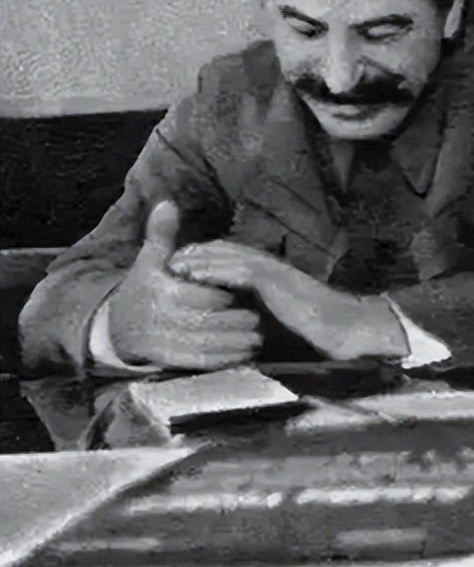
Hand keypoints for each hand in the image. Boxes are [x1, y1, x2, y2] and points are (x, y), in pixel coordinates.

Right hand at [110, 201, 261, 369]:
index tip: (244, 294)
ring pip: (204, 345)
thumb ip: (162, 234)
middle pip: (204, 323)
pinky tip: (244, 356)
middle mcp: (160, 318)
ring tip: (258, 338)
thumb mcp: (150, 259)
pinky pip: (198, 363)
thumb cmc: (146, 286)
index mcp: (161, 291)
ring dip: (233, 344)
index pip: (198, 296)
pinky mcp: (167, 361)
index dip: (223, 297)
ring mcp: (163, 342)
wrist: (120, 325)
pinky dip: (222, 361)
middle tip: (259, 319)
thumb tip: (167, 204)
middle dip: (234, 322)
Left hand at [169, 241, 404, 361]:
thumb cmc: (315, 333)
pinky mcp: (274, 280)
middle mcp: (270, 268)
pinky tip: (193, 271)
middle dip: (197, 253)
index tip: (181, 268)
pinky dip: (213, 268)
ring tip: (172, 261)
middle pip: (226, 252)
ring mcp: (273, 271)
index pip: (233, 260)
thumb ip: (255, 318)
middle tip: (168, 258)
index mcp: (271, 277)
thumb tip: (229, 332)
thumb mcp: (276, 322)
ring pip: (229, 256)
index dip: (206, 261)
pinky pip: (237, 269)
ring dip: (199, 257)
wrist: (342, 328)